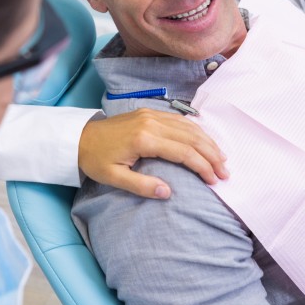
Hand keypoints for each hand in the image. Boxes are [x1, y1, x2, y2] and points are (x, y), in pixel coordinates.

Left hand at [78, 108, 228, 198]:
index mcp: (144, 139)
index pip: (183, 152)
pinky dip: (196, 130)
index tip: (214, 181)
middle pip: (191, 137)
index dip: (202, 166)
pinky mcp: (149, 112)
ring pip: (188, 126)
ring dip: (207, 142)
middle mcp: (151, 122)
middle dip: (211, 155)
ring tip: (221, 158)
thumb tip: (168, 192)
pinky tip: (205, 140)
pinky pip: (179, 119)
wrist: (79, 137)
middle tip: (225, 172)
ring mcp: (151, 115)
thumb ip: (141, 187)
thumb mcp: (113, 178)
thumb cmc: (95, 160)